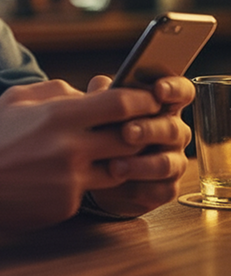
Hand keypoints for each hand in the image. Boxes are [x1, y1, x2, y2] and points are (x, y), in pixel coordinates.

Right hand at [0, 79, 167, 231]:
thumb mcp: (17, 97)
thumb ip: (57, 91)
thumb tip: (88, 93)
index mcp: (59, 115)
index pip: (119, 104)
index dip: (142, 100)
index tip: (149, 99)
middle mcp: (71, 148)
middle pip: (130, 138)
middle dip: (139, 131)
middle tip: (139, 127)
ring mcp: (71, 180)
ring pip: (118, 168)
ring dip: (116, 159)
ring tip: (103, 151)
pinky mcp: (67, 205)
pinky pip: (90, 189)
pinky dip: (85, 179)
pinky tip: (63, 174)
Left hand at [85, 74, 194, 217]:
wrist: (93, 167)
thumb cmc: (102, 127)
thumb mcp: (99, 106)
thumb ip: (102, 94)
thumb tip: (101, 85)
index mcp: (162, 105)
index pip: (182, 91)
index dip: (175, 89)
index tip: (158, 90)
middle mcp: (174, 132)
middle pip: (174, 129)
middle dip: (149, 130)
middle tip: (126, 132)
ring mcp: (174, 161)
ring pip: (167, 163)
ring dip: (142, 164)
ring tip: (114, 166)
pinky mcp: (166, 189)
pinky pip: (161, 190)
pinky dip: (138, 187)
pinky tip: (117, 184)